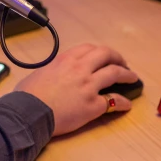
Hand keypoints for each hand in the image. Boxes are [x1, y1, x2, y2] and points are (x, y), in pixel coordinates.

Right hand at [14, 44, 138, 135]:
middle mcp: (80, 69)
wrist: (28, 112)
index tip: (104, 56)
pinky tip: (127, 105)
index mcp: (66, 60)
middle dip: (118, 58)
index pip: (90, 48)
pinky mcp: (93, 105)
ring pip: (115, 73)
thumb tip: (54, 75)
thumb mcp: (40, 73)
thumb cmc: (28, 95)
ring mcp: (88, 86)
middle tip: (123, 64)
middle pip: (106, 55)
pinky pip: (114, 101)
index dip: (101, 52)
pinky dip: (123, 102)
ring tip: (133, 78)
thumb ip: (53, 70)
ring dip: (127, 75)